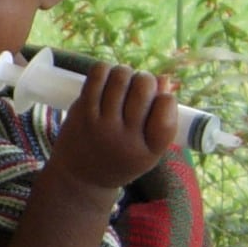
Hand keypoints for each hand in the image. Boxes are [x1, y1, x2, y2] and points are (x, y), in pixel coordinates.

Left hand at [44, 62, 181, 193]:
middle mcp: (125, 139)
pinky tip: (107, 76)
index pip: (167, 110)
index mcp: (149, 151)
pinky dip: (105, 69)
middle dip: (145, 79)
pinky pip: (97, 76)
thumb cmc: (122, 157)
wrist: (80, 177)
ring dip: (125, 72)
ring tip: (123, 79)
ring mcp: (102, 125)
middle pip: (143, 88)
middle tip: (140, 85)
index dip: (167, 98)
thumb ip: (162, 118)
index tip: (160, 100)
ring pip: (120, 77)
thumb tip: (164, 79)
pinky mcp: (82, 113)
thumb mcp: (148, 148)